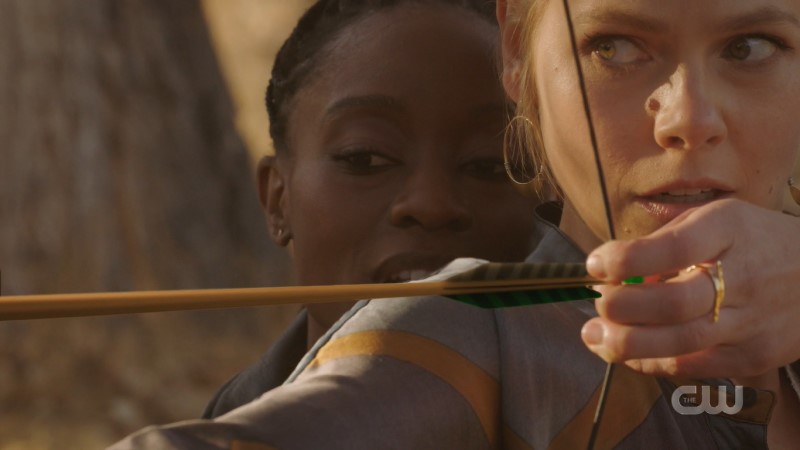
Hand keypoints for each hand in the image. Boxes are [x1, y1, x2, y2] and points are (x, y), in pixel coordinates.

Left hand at [581, 198, 799, 377]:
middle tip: (595, 306)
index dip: (627, 260)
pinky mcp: (754, 356)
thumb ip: (664, 243)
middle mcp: (744, 276)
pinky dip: (651, 362)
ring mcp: (752, 322)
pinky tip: (628, 352)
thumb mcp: (714, 221)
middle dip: (622, 309)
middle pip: (675, 303)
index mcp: (729, 230)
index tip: (594, 265)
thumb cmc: (751, 241)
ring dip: (627, 344)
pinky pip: (692, 367)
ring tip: (595, 337)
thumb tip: (615, 277)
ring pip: (681, 343)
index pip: (674, 247)